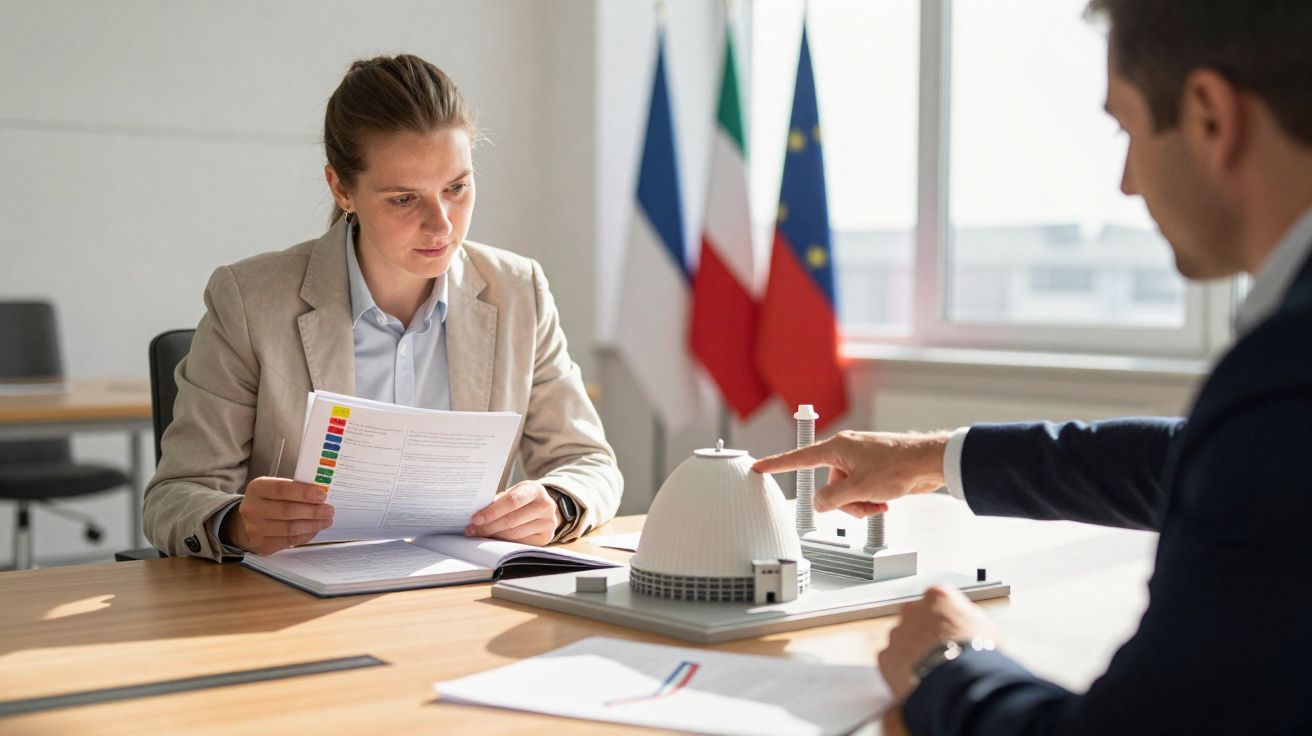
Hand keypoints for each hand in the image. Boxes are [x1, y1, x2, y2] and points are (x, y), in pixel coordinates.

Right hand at [221, 477, 334, 554]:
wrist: (246, 523)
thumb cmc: (269, 501)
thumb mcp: (274, 488)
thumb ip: (294, 489)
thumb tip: (321, 495)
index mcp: (257, 488)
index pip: (282, 489)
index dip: (304, 493)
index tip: (322, 495)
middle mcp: (252, 509)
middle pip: (288, 511)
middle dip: (313, 511)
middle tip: (329, 510)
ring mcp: (255, 529)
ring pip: (290, 528)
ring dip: (313, 524)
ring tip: (326, 520)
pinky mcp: (261, 545)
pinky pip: (289, 541)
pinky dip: (305, 535)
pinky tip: (314, 529)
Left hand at [465, 481, 559, 545]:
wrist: (543, 506)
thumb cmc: (523, 498)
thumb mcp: (514, 492)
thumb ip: (499, 501)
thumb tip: (477, 516)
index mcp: (535, 490)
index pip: (512, 502)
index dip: (492, 512)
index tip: (475, 519)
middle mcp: (545, 506)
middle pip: (512, 521)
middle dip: (488, 527)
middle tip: (472, 530)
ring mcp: (548, 523)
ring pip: (514, 534)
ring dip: (493, 536)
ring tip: (479, 535)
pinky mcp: (546, 537)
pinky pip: (520, 543)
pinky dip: (504, 542)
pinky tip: (493, 539)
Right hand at [752, 430, 950, 516]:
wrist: (930, 463)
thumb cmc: (898, 467)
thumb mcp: (859, 489)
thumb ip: (831, 499)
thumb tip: (819, 504)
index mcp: (837, 448)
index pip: (798, 458)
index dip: (776, 464)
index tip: (757, 466)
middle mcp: (846, 451)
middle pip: (828, 486)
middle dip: (845, 502)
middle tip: (865, 502)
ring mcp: (860, 461)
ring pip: (845, 492)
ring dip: (860, 503)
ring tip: (879, 502)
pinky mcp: (873, 469)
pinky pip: (860, 491)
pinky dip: (870, 499)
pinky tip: (885, 501)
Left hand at [879, 586, 1001, 700]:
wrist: (957, 681)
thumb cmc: (975, 654)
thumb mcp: (987, 628)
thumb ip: (969, 619)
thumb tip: (969, 625)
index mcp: (938, 597)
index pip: (939, 601)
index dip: (949, 620)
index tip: (954, 632)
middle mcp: (913, 611)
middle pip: (918, 619)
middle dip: (928, 634)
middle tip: (943, 653)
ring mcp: (897, 633)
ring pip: (903, 640)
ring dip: (914, 652)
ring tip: (932, 671)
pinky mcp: (886, 657)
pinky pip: (893, 661)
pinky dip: (902, 670)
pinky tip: (918, 680)